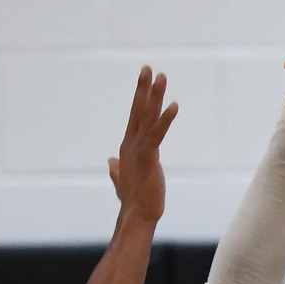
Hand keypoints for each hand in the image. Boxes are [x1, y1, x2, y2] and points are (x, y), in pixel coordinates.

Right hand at [108, 66, 177, 221]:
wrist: (137, 215)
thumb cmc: (133, 200)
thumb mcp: (123, 180)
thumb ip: (117, 170)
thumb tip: (111, 163)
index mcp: (128, 147)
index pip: (135, 117)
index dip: (140, 98)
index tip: (145, 80)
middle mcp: (131, 144)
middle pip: (138, 110)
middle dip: (143, 88)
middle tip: (148, 67)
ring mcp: (139, 149)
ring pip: (147, 117)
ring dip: (154, 96)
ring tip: (161, 76)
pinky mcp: (149, 157)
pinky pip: (157, 133)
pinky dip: (165, 119)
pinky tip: (173, 105)